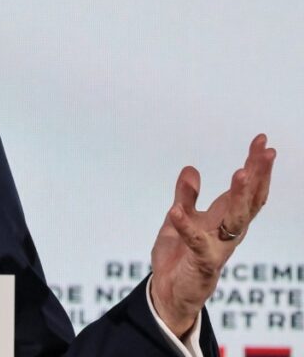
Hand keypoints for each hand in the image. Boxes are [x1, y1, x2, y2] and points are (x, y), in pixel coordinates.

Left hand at [150, 134, 274, 336]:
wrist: (168, 293)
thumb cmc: (179, 256)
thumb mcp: (180, 218)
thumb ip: (186, 196)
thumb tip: (191, 169)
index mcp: (225, 219)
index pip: (248, 190)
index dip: (257, 167)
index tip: (263, 142)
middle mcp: (228, 232)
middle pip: (249, 201)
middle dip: (258, 175)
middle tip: (266, 152)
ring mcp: (218, 248)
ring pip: (235, 220)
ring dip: (239, 196)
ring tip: (240, 172)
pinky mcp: (201, 263)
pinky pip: (195, 242)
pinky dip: (185, 226)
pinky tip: (175, 210)